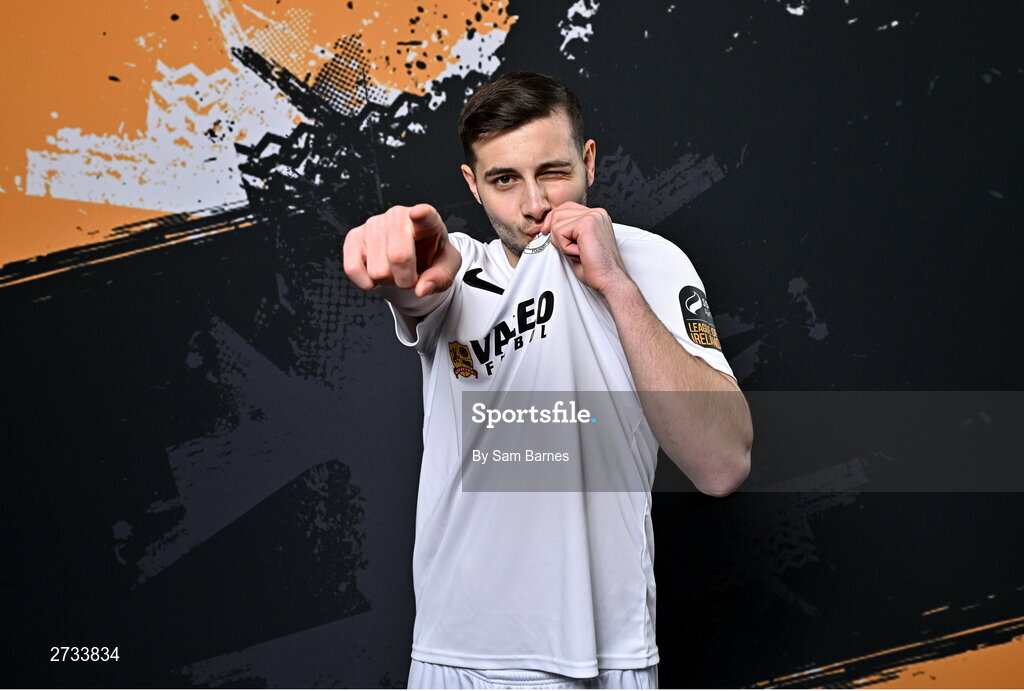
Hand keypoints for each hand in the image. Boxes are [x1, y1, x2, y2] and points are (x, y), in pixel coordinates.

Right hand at [343, 204, 459, 297]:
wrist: (412, 258)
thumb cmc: (432, 257)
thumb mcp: (447, 268)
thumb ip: (441, 278)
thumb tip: (422, 289)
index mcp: (427, 220)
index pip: (425, 215)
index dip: (421, 215)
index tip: (418, 214)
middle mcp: (398, 216)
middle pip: (399, 257)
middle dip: (406, 280)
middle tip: (411, 277)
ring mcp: (374, 224)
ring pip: (377, 270)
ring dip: (388, 281)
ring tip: (395, 271)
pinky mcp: (354, 237)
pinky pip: (352, 268)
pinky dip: (366, 282)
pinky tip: (375, 276)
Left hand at [542, 201, 630, 294]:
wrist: (609, 279)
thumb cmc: (597, 268)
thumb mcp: (578, 245)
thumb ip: (567, 232)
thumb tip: (548, 228)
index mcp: (596, 216)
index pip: (566, 207)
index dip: (554, 221)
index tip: (547, 232)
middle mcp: (596, 213)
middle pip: (558, 213)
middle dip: (557, 235)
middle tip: (571, 250)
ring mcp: (593, 216)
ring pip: (557, 223)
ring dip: (562, 243)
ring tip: (578, 252)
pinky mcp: (587, 223)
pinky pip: (560, 232)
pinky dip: (565, 248)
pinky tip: (580, 253)